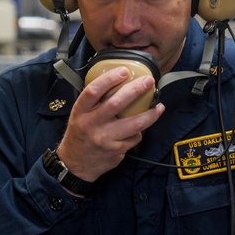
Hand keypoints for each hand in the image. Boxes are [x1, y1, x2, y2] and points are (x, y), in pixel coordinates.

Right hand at [57, 66, 164, 180]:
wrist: (76, 164)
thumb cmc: (80, 135)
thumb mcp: (79, 115)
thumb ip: (94, 102)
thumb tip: (118, 83)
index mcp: (80, 112)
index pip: (93, 91)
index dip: (109, 79)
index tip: (124, 71)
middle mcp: (91, 124)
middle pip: (116, 103)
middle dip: (135, 90)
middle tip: (148, 81)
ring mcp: (105, 139)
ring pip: (134, 124)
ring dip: (150, 114)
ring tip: (159, 106)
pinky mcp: (116, 150)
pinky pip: (134, 138)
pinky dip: (140, 131)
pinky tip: (141, 127)